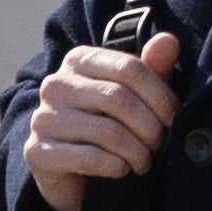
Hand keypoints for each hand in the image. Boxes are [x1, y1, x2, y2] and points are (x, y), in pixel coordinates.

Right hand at [23, 32, 182, 210]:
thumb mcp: (134, 96)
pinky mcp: (37, 151)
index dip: (162, 97)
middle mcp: (56, 84)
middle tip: (157, 144)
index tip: (174, 119)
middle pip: (120, 99)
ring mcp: (43, 117)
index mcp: (79, 61)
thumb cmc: (108, 125)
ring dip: (137, 152)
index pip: (130, 68)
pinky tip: (120, 169)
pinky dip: (116, 167)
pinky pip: (91, 158)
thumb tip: (169, 40)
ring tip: (142, 160)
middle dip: (151, 128)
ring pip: (108, 132)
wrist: (69, 170)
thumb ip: (151, 70)